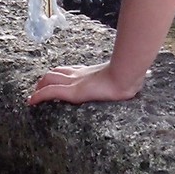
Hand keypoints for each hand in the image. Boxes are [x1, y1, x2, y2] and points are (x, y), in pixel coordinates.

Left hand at [24, 60, 149, 105]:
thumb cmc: (130, 77)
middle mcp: (78, 75)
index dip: (58, 74)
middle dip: (43, 81)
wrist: (126, 76)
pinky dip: (37, 97)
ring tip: (33, 98)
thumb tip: (143, 75)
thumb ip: (128, 76)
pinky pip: (49, 93)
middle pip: (54, 73)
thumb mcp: (127, 77)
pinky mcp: (72, 91)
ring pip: (47, 81)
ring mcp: (74, 82)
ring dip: (38, 89)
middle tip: (37, 90)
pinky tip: (30, 102)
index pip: (68, 70)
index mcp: (89, 72)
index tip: (52, 80)